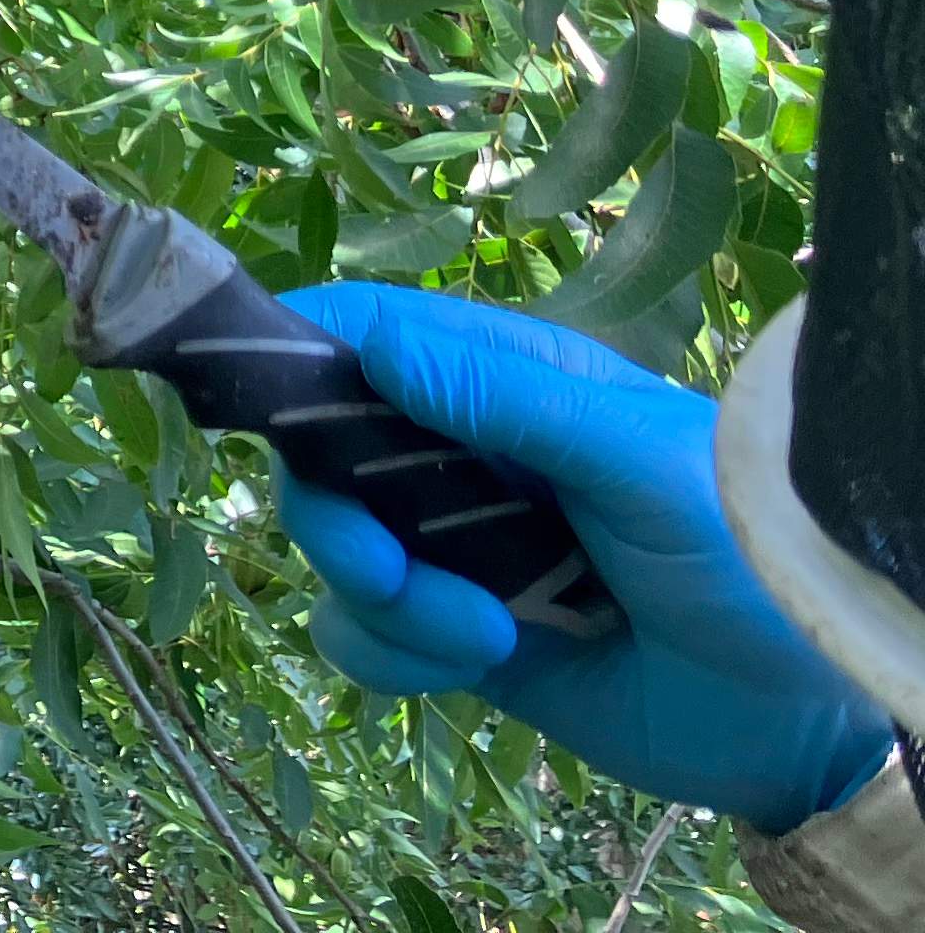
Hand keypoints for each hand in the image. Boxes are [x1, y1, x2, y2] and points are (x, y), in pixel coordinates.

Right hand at [273, 283, 893, 832]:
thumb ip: (504, 397)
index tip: (241, 396)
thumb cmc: (745, 551)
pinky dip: (392, 655)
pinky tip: (472, 663)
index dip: (290, 352)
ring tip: (475, 634)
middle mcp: (463, 454)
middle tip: (387, 568)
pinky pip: (363, 635)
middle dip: (337, 518)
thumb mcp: (636, 459)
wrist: (810, 717)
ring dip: (378, 600)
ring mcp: (456, 546)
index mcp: (505, 380)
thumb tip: (366, 337)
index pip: (364, 334)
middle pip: (321, 454)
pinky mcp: (456, 633)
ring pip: (335, 552)